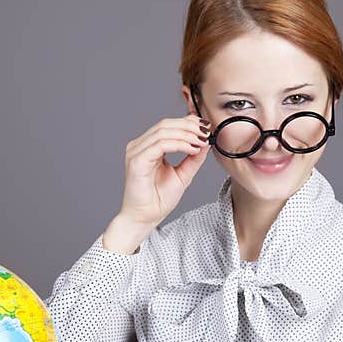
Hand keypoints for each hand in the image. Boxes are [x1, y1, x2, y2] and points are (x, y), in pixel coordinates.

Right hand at [120, 113, 211, 229]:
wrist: (145, 218)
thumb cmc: (158, 200)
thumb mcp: (183, 175)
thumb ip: (192, 158)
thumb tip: (205, 141)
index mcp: (148, 147)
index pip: (167, 126)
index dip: (188, 123)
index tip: (206, 128)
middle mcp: (139, 146)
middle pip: (165, 124)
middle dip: (189, 126)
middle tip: (206, 132)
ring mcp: (136, 152)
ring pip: (163, 132)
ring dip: (186, 134)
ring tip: (201, 141)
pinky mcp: (136, 161)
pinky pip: (159, 145)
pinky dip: (178, 144)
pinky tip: (192, 149)